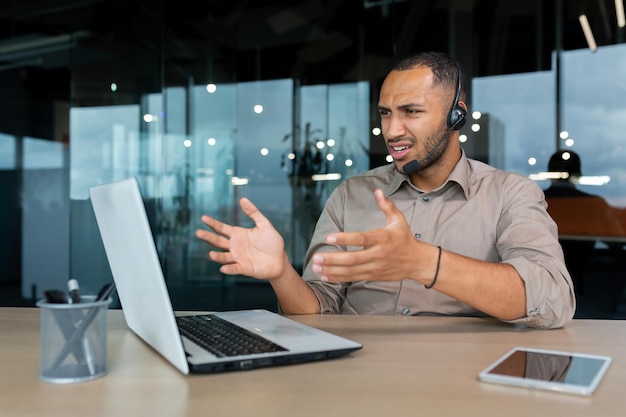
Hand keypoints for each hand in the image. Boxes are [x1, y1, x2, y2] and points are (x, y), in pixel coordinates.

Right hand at [195, 198, 285, 279]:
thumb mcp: (264, 225)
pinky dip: (229, 268)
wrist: (280, 260)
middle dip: (208, 237)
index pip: (221, 228)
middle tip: (198, 233)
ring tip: (211, 254)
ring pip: (224, 256)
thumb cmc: (272, 242)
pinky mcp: (244, 268)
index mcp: (238, 234)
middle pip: (218, 241)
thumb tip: (243, 199)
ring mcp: (238, 257)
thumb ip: (254, 213)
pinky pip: (235, 268)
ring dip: (217, 256)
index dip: (212, 223)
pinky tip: (223, 268)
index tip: (203, 218)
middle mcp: (234, 246)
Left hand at [311, 189, 433, 282]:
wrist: (417, 262)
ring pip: (351, 271)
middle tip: (316, 257)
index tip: (328, 238)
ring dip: (332, 270)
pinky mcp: (373, 275)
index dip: (344, 239)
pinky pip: (353, 278)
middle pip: (352, 259)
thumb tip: (377, 191)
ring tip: (316, 267)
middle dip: (333, 259)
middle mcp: (378, 254)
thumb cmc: (405, 238)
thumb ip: (386, 206)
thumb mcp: (398, 219)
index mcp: (382, 238)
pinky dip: (338, 278)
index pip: (361, 239)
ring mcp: (375, 267)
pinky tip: (325, 275)